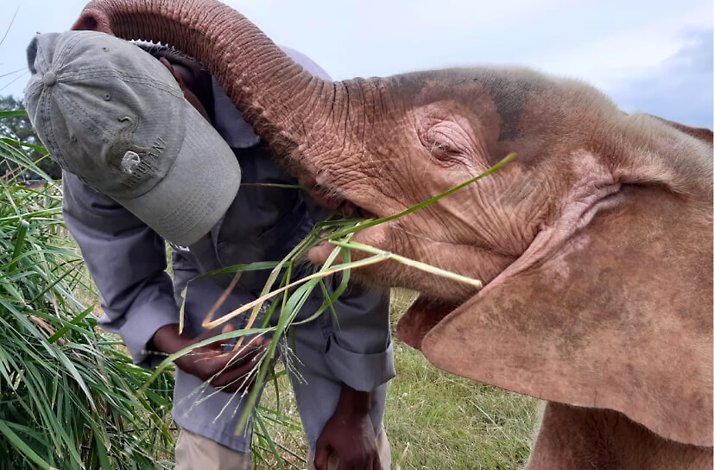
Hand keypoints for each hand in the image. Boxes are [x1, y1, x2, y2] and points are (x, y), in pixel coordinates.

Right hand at [151, 323, 268, 392]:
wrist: (190, 362)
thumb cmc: (199, 348)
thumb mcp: (207, 339)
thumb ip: (220, 335)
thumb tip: (231, 327)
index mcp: (210, 367)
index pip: (234, 359)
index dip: (248, 349)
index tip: (260, 339)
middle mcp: (218, 381)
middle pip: (244, 369)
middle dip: (258, 355)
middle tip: (268, 343)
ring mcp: (224, 387)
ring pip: (248, 378)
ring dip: (261, 364)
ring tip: (269, 351)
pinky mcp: (230, 389)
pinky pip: (247, 384)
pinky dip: (257, 374)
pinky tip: (265, 364)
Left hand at [314, 384, 380, 469]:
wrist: (354, 411)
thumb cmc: (337, 425)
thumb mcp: (323, 440)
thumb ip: (319, 458)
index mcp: (347, 459)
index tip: (336, 469)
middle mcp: (360, 460)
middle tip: (344, 467)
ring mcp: (370, 456)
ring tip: (353, 469)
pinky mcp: (375, 451)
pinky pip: (378, 468)